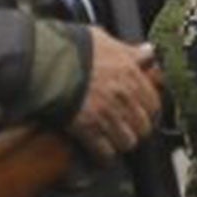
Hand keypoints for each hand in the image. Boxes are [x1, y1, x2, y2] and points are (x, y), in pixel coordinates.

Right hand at [69, 31, 162, 163]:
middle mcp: (123, 97)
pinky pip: (105, 152)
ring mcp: (106, 115)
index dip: (148, 111)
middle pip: (143, 126)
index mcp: (130, 75)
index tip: (143, 113)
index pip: (153, 103)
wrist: (43, 62)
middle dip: (136, 129)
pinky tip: (100, 153)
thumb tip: (148, 51)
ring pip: (127, 141)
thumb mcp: (105, 41)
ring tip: (114, 140)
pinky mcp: (87, 129)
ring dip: (120, 142)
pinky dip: (103, 155)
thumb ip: (129, 51)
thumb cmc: (71, 48)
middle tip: (127, 128)